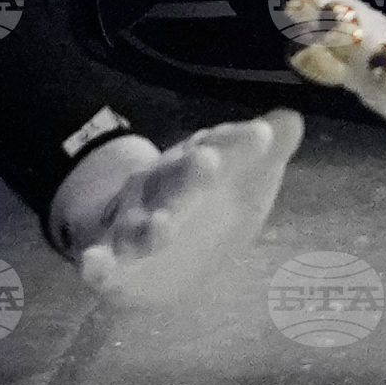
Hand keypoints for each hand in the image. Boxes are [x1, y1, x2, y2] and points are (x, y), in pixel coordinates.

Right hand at [50, 110, 302, 301]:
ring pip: (139, 222)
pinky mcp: (115, 265)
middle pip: (177, 178)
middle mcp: (163, 187)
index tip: (263, 136)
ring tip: (162, 227)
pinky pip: (101, 263)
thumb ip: (265, 153)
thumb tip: (292, 119)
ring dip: (150, 224)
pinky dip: (96, 264)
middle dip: (191, 172)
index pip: (219, 146)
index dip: (238, 141)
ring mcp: (135, 224)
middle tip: (209, 161)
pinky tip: (93, 264)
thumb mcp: (240, 181)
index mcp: (197, 164)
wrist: (141, 235)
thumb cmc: (205, 204)